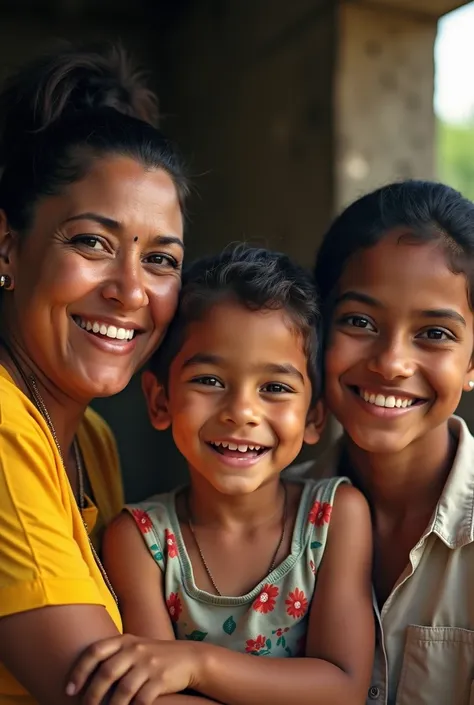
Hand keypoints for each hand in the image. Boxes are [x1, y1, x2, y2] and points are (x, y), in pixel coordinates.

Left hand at [66, 634, 200, 704]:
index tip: (69, 690)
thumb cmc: (154, 657)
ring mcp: (149, 663)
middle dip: (92, 695)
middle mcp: (135, 649)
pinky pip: (141, 700)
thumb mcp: (134, 648)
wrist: (189, 658)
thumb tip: (82, 676)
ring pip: (123, 690)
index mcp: (124, 641)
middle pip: (106, 673)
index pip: (95, 651)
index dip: (79, 671)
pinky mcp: (161, 679)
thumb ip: (113, 655)